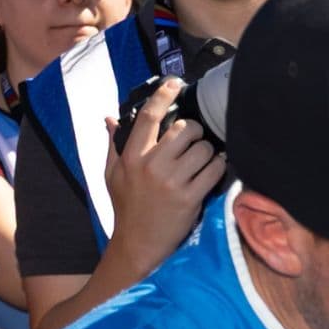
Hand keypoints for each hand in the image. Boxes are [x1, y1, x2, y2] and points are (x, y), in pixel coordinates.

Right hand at [102, 79, 227, 280]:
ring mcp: (172, 182)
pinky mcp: (190, 198)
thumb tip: (110, 118)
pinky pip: (214, 169)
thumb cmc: (127, 208)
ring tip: (202, 160)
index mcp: (132, 156)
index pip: (150, 116)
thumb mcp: (112, 175)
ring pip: (203, 148)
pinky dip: (218, 166)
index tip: (175, 83)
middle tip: (194, 140)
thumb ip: (113, 145)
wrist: (139, 245)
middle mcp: (151, 165)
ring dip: (207, 151)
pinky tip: (214, 169)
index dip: (165, 94)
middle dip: (194, 131)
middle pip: (184, 129)